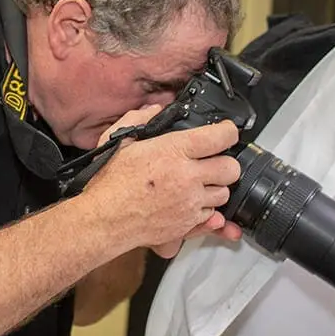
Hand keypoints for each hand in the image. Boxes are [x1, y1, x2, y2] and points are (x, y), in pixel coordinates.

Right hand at [84, 111, 242, 256]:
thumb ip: (138, 120)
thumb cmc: (109, 184)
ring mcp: (189, 202)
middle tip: (213, 161)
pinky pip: (211, 216)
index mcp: (172, 151)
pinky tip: (189, 202)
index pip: (220, 137)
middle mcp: (186, 177)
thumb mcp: (118, 142)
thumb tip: (153, 111)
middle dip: (225, 163)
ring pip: (224, 193)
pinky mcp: (187, 224)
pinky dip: (205, 209)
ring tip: (198, 184)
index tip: (225, 132)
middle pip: (230, 168)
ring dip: (215, 187)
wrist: (103, 220)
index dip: (227, 131)